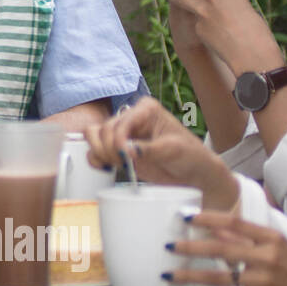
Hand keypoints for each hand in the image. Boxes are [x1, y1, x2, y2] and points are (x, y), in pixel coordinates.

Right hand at [83, 98, 239, 209]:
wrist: (193, 175)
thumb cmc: (190, 156)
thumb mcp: (173, 150)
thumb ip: (148, 149)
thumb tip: (127, 150)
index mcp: (146, 110)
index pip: (121, 122)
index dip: (119, 140)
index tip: (126, 156)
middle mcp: (132, 118)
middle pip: (104, 129)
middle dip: (109, 148)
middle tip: (124, 163)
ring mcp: (123, 133)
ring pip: (94, 136)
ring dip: (99, 152)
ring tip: (117, 164)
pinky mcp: (117, 148)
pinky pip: (94, 149)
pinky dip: (96, 158)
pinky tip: (109, 166)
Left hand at [172, 212, 286, 285]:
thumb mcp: (278, 246)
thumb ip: (246, 238)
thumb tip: (214, 230)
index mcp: (270, 238)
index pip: (233, 223)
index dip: (207, 218)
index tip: (183, 216)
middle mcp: (266, 256)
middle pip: (221, 249)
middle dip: (190, 248)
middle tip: (167, 246)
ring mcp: (264, 280)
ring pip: (220, 277)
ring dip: (191, 276)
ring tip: (169, 275)